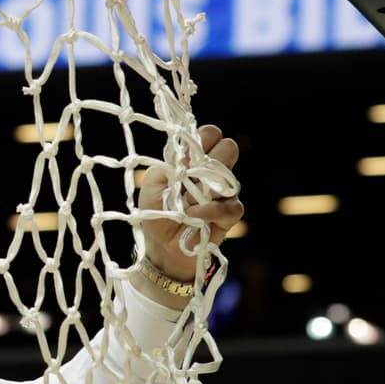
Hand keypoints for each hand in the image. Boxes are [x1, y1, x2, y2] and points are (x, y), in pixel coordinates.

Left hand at [135, 124, 243, 308]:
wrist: (161, 247)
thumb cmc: (155, 212)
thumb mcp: (153, 184)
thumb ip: (168, 166)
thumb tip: (188, 158)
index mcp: (192, 161)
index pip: (209, 136)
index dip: (206, 136)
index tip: (194, 145)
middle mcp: (210, 174)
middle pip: (228, 149)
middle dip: (215, 154)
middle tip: (197, 169)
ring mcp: (222, 194)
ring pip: (230, 177)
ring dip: (208, 186)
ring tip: (190, 198)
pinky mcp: (229, 215)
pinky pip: (231, 206)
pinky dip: (211, 210)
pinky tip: (195, 215)